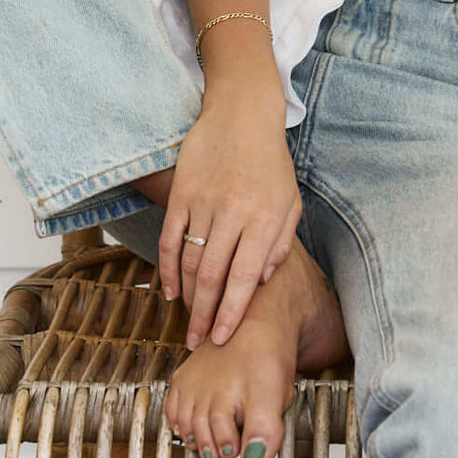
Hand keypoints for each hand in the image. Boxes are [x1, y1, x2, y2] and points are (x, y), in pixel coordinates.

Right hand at [159, 92, 302, 349]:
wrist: (242, 113)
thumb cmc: (270, 162)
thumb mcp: (290, 202)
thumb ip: (279, 244)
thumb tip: (260, 283)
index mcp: (264, 218)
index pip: (245, 279)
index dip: (232, 314)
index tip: (223, 340)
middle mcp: (233, 213)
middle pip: (214, 278)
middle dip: (205, 317)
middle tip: (198, 343)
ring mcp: (204, 202)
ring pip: (191, 262)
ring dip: (188, 297)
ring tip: (189, 320)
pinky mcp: (182, 192)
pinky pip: (170, 239)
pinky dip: (167, 269)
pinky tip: (169, 291)